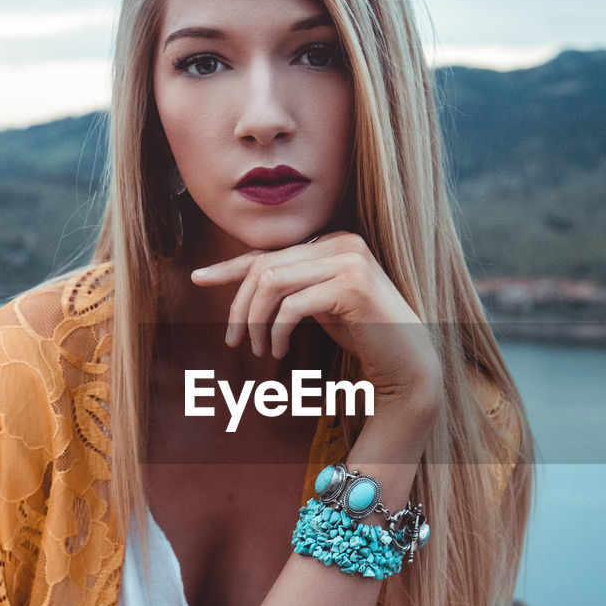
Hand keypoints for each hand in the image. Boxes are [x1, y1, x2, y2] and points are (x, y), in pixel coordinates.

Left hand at [191, 231, 442, 407]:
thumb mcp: (318, 305)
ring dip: (256, 321)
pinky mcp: (353, 285)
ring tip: (259, 350)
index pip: (270, 253)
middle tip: (234, 341)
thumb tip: (244, 286)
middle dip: (240, 306)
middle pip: (265, 267)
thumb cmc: (363, 336)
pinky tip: (277, 350)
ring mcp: (349, 260)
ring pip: (272, 283)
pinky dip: (276, 330)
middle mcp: (342, 242)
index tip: (198, 279)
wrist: (407, 363)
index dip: (230, 268)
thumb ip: (290, 288)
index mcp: (333, 241)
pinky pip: (292, 305)